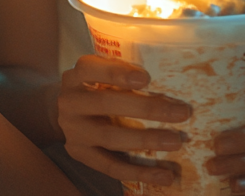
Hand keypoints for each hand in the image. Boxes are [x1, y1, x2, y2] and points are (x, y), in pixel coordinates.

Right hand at [56, 54, 191, 186]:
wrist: (63, 113)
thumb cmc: (95, 87)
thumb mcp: (100, 73)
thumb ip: (124, 72)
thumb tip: (172, 78)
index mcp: (77, 76)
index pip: (91, 69)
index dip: (117, 73)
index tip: (145, 78)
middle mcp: (71, 102)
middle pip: (106, 104)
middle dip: (146, 108)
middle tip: (181, 112)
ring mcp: (74, 132)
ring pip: (110, 137)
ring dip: (146, 140)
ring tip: (175, 141)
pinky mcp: (80, 155)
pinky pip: (111, 166)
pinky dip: (139, 172)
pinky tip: (164, 175)